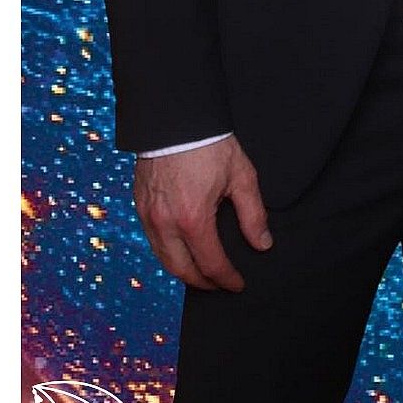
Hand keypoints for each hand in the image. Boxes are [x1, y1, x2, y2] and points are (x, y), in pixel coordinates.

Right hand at [134, 136, 271, 291]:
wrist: (175, 118)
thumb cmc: (210, 145)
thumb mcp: (241, 176)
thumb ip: (252, 214)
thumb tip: (262, 244)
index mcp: (193, 219)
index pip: (211, 263)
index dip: (226, 279)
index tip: (238, 284)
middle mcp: (166, 224)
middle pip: (182, 270)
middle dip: (203, 283)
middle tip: (219, 284)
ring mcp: (149, 216)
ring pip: (163, 259)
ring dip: (183, 271)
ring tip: (202, 272)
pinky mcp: (140, 205)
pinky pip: (152, 241)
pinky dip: (168, 254)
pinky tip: (181, 250)